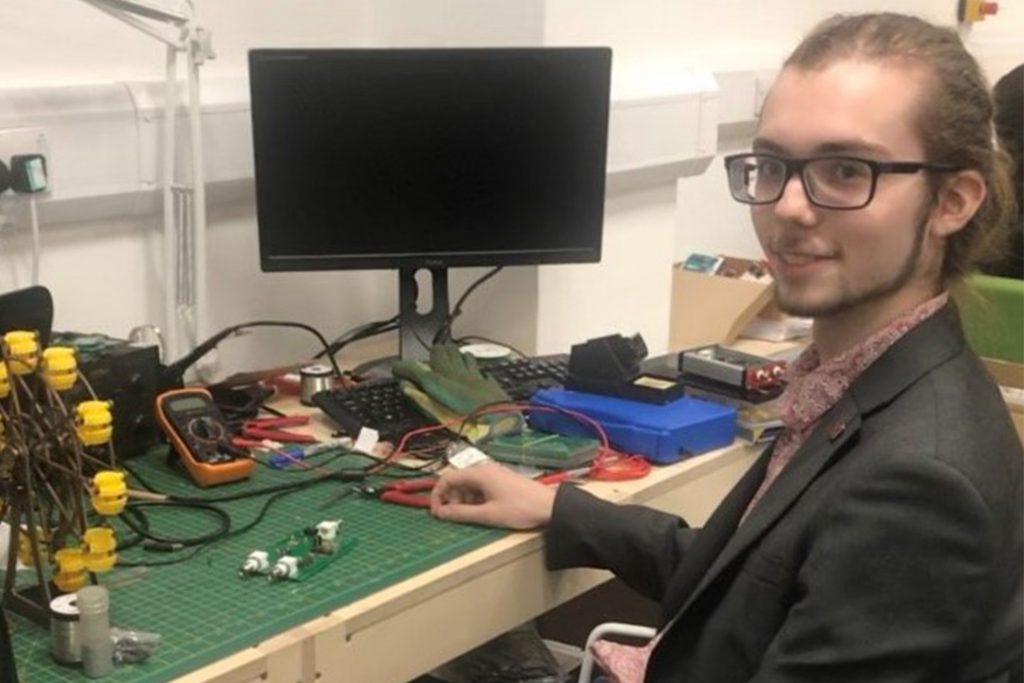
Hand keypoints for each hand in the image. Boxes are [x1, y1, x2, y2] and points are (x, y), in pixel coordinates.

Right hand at [430, 461, 555, 529]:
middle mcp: (483, 469)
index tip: (436, 513)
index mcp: (478, 473)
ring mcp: (492, 473)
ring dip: (463, 500)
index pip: (446, 478)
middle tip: (456, 517)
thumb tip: (440, 513)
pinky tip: (483, 511)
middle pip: (457, 481)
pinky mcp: (500, 480)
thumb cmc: (519, 509)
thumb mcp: (488, 515)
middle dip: (451, 499)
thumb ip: (461, 514)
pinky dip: (475, 498)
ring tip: (472, 516)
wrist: (549, 506)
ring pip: (468, 485)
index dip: (437, 495)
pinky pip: (479, 487)